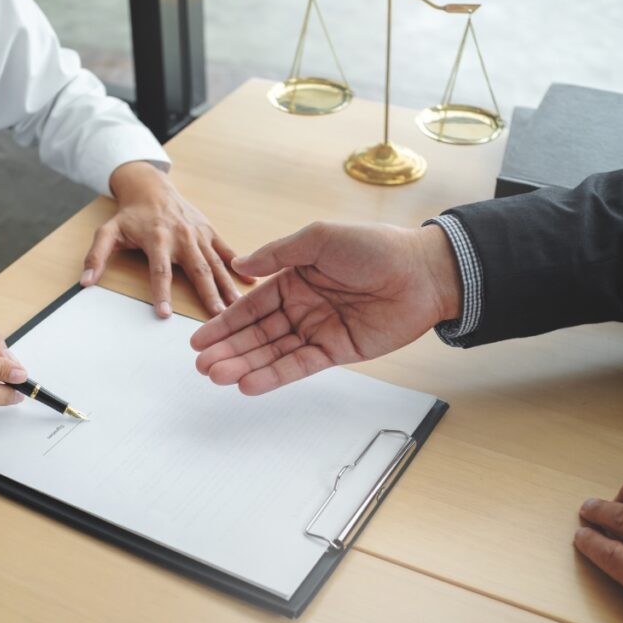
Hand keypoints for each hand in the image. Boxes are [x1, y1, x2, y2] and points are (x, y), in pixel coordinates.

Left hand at [81, 161, 252, 317]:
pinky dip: (240, 265)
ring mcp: (199, 234)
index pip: (159, 271)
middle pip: (196, 269)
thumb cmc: (131, 215)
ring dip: (227, 285)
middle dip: (207, 293)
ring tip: (238, 306)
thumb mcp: (108, 232)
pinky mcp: (210, 232)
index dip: (161, 292)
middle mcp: (181, 237)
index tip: (164, 314)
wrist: (151, 186)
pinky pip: (227, 251)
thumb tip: (85, 282)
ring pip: (216, 263)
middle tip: (218, 317)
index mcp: (157, 238)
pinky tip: (253, 283)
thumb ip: (96, 256)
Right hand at [190, 221, 461, 394]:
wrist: (423, 272)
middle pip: (258, 334)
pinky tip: (250, 383)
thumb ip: (279, 254)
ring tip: (217, 376)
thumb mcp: (320, 239)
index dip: (226, 323)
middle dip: (229, 350)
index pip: (252, 306)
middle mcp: (303, 307)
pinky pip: (299, 366)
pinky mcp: (337, 351)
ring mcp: (319, 331)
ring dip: (245, 365)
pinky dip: (274, 375)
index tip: (200, 340)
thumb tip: (242, 264)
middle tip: (202, 366)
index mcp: (296, 279)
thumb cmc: (376, 248)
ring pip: (273, 353)